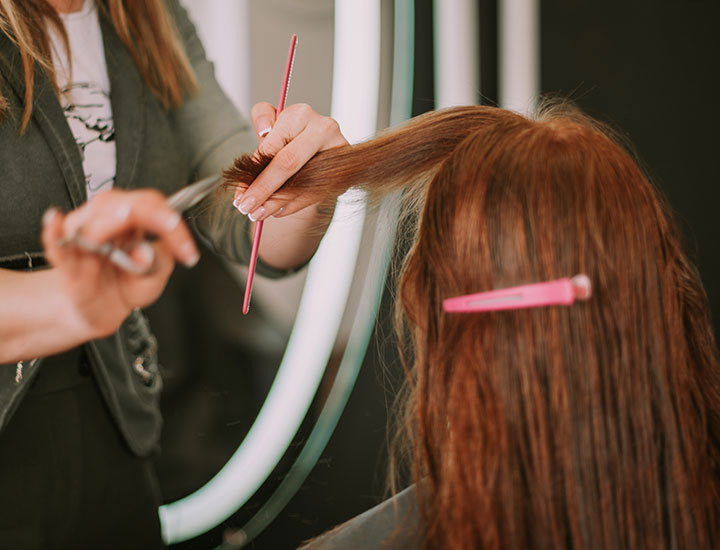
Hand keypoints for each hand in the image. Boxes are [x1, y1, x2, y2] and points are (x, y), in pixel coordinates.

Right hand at [41, 189, 199, 338]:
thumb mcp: (156, 274)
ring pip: (94, 219)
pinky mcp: (66, 263)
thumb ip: (159, 261)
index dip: (171, 222)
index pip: (150, 205)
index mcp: (129, 219)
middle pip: (121, 204)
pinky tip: (54, 221)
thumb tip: (145, 252)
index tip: (188, 252)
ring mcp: (82, 239)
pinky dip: (54, 232)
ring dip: (112, 221)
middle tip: (170, 227)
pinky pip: (57, 244)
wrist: (104, 310)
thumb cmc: (128, 283)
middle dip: (149, 214)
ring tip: (126, 217)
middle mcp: (103, 221)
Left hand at [231, 102, 347, 220]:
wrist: (321, 153)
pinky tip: (279, 210)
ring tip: (259, 214)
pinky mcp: (345, 171)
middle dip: (264, 189)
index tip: (240, 195)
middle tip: (246, 208)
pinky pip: (316, 192)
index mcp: (300, 114)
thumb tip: (263, 131)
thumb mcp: (273, 127)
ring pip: (303, 181)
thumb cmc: (292, 140)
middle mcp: (323, 128)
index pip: (272, 146)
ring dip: (277, 202)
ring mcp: (338, 150)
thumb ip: (261, 120)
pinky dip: (295, 204)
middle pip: (288, 162)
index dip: (252, 173)